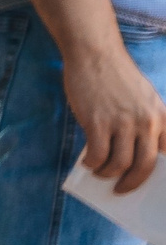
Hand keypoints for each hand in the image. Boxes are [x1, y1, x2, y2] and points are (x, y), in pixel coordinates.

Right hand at [65, 41, 165, 193]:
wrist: (95, 54)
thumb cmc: (115, 79)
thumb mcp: (142, 100)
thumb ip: (141, 125)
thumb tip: (127, 158)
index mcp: (162, 116)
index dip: (161, 174)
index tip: (152, 186)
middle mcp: (147, 121)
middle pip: (145, 165)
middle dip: (132, 183)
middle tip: (121, 190)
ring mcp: (123, 122)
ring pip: (120, 164)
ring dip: (107, 174)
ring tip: (99, 173)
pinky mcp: (98, 122)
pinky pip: (97, 155)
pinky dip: (91, 164)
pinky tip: (87, 162)